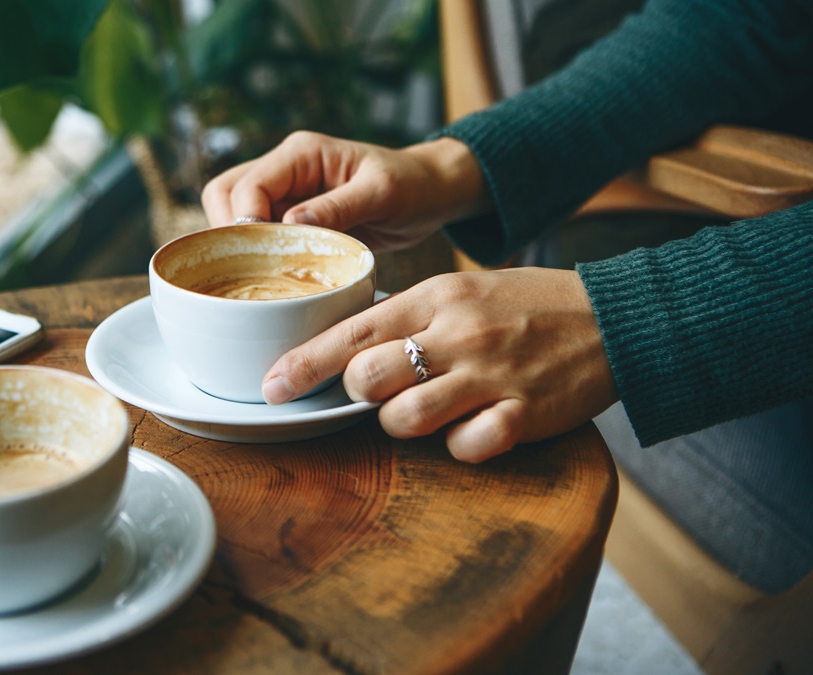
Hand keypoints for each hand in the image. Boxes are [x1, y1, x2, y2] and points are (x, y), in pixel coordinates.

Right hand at [201, 131, 490, 251]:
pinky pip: (256, 235)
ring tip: (257, 279)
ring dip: (237, 246)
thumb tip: (290, 224)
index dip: (243, 222)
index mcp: (301, 153)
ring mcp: (284, 193)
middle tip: (248, 273)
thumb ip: (338, 207)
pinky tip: (271, 281)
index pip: (248, 185)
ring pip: (232, 215)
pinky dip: (255, 256)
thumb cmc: (412, 185)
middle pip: (224, 195)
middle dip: (227, 233)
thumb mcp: (382, 193)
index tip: (259, 258)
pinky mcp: (289, 217)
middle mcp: (284, 168)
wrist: (429, 193)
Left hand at [261, 268, 618, 461]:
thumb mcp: (461, 290)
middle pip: (368, 378)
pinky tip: (473, 427)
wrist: (613, 317)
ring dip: (402, 424)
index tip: (271, 387)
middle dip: (359, 394)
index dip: (304, 364)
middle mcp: (458, 334)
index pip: (352, 331)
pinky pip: (464, 448)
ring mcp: (491, 375)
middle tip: (376, 392)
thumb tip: (344, 348)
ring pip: (406, 418)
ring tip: (425, 409)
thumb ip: (407, 315)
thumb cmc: (525, 305)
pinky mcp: (524, 414)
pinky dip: (458, 446)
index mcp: (436, 297)